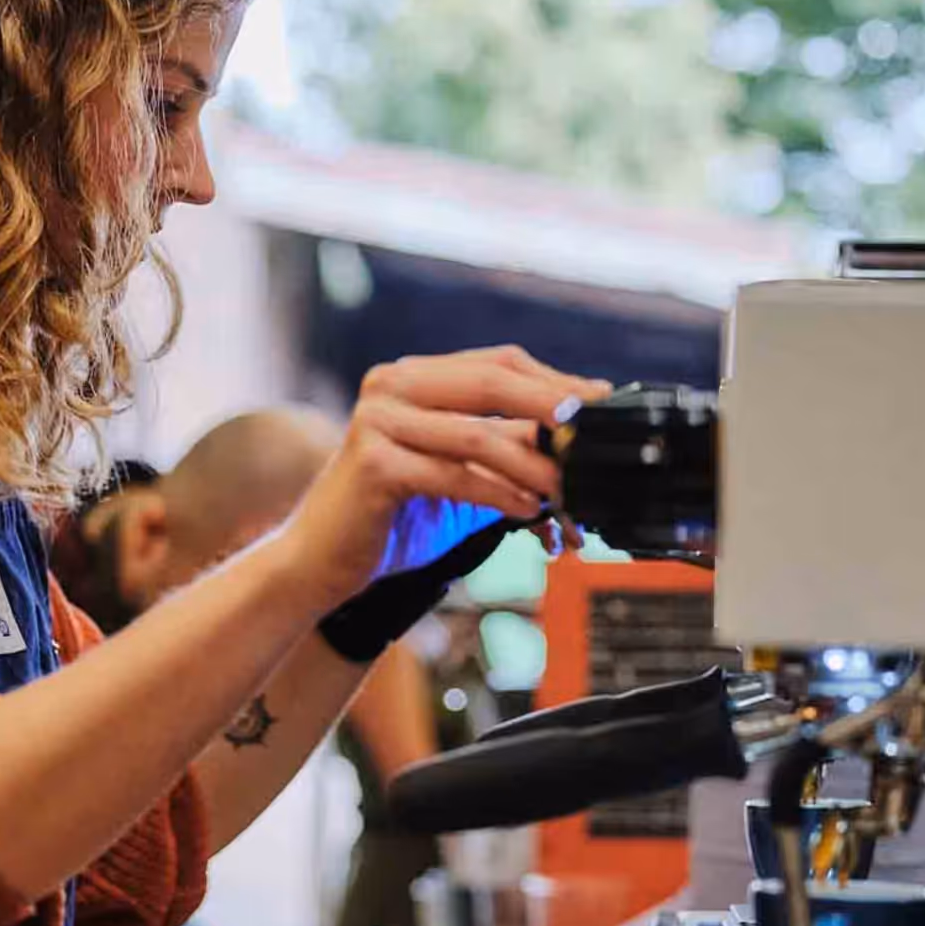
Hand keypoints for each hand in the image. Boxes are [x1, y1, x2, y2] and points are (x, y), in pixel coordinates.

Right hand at [285, 347, 610, 612]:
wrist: (321, 561)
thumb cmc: (394, 518)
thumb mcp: (459, 475)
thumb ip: (505, 451)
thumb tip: (578, 444)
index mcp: (413, 377)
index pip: (498, 363)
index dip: (554, 380)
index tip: (603, 400)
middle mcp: (391, 385)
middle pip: (492, 383)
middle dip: (553, 408)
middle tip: (597, 431)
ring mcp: (377, 421)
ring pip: (477, 435)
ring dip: (534, 465)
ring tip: (571, 489)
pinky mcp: (373, 464)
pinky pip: (454, 475)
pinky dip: (499, 494)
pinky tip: (530, 511)